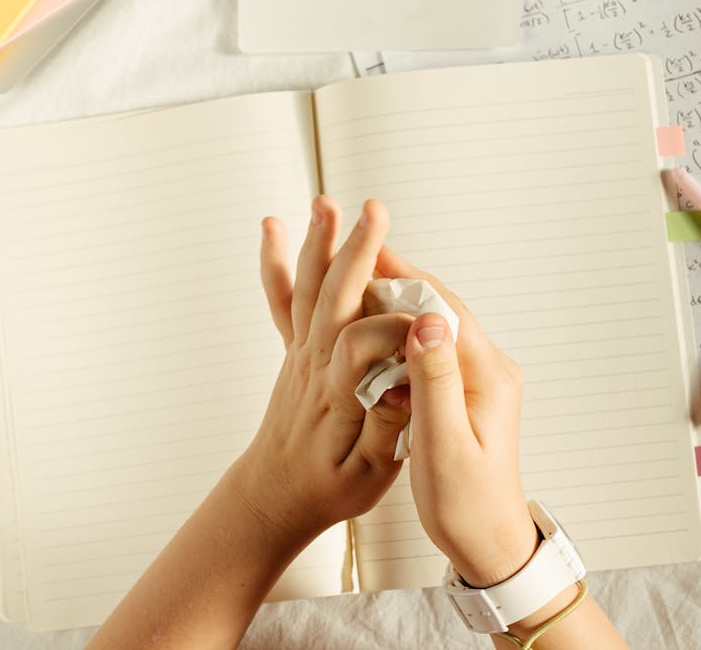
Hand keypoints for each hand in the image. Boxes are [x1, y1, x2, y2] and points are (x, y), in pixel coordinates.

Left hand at [233, 196, 412, 547]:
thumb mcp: (369, 477)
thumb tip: (404, 384)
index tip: (428, 323)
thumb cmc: (328, 489)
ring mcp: (301, 350)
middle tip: (375, 212)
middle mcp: (314, 363)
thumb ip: (386, 429)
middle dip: (356, 251)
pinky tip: (272, 227)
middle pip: (333, 298)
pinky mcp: (295, 346)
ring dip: (319, 242)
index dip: (395, 328)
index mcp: (337, 395)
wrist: (273, 496)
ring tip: (327, 202)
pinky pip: (282, 298)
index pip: (362, 345)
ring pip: (308, 288)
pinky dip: (275, 262)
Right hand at [376, 246, 538, 587]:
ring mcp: (478, 377)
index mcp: (487, 375)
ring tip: (360, 279)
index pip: (444, 308)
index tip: (369, 251)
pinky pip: (432, 344)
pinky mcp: (465, 388)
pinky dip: (402, 328)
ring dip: (400, 301)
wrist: (490, 544)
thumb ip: (435, 382)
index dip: (404, 278)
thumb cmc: (468, 506)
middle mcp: (489, 367)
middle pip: (441, 306)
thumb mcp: (445, 447)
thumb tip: (428, 321)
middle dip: (400, 279)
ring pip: (435, 322)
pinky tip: (375, 325)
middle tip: (357, 253)